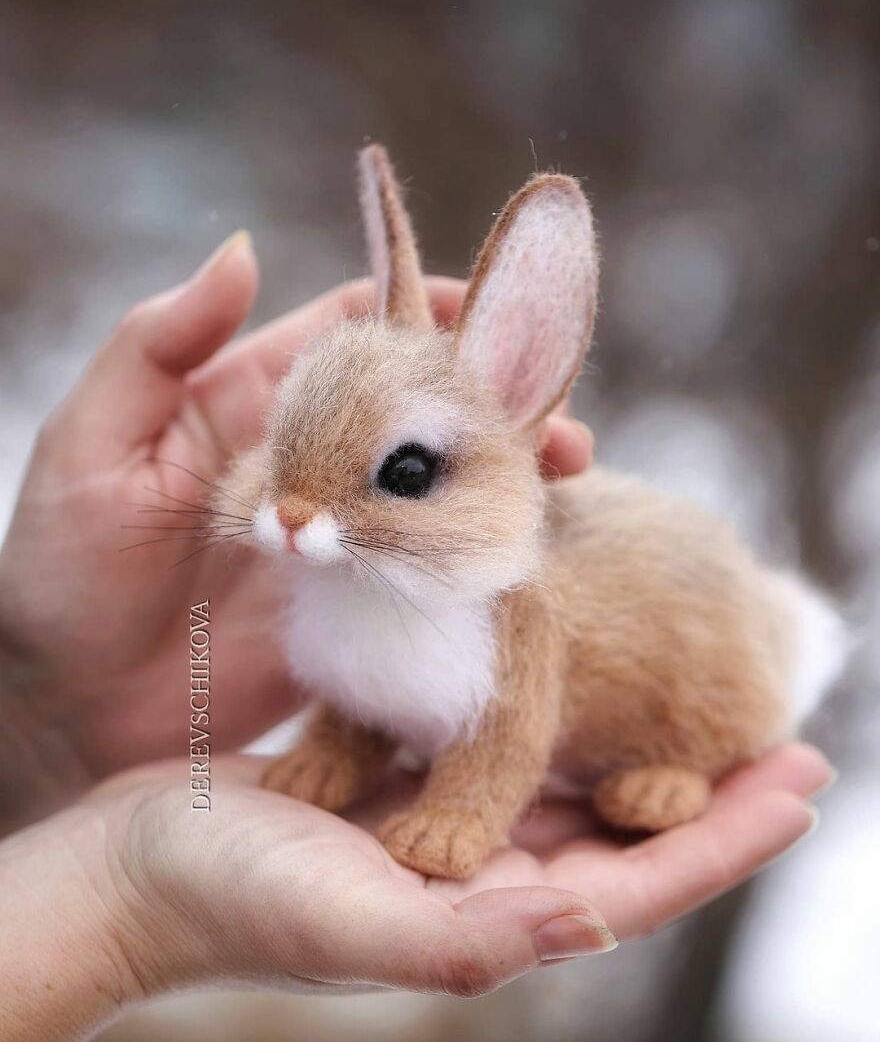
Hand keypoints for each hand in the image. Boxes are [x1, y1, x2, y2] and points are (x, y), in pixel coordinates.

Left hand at [0, 234, 593, 822]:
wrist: (71, 705)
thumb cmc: (62, 565)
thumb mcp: (92, 442)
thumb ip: (158, 345)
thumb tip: (243, 249)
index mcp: (258, 402)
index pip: (355, 334)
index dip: (419, 310)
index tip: (482, 303)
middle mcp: (315, 461)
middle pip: (419, 409)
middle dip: (489, 394)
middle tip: (554, 402)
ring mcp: (343, 534)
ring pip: (440, 485)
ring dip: (503, 469)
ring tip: (567, 465)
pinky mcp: (356, 603)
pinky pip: (428, 567)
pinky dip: (479, 552)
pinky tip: (523, 545)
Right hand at [0, 741, 827, 1039]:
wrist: (133, 864)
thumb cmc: (225, 900)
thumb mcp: (343, 922)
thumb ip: (461, 937)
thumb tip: (593, 912)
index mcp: (488, 911)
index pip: (639, 877)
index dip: (727, 834)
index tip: (804, 776)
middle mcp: (480, 866)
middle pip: (619, 818)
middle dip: (700, 776)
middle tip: (774, 714)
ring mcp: (442, 817)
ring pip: (565, 769)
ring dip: (629, 729)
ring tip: (683, 676)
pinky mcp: (400, 771)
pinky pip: (492, 731)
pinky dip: (543, 698)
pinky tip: (564, 653)